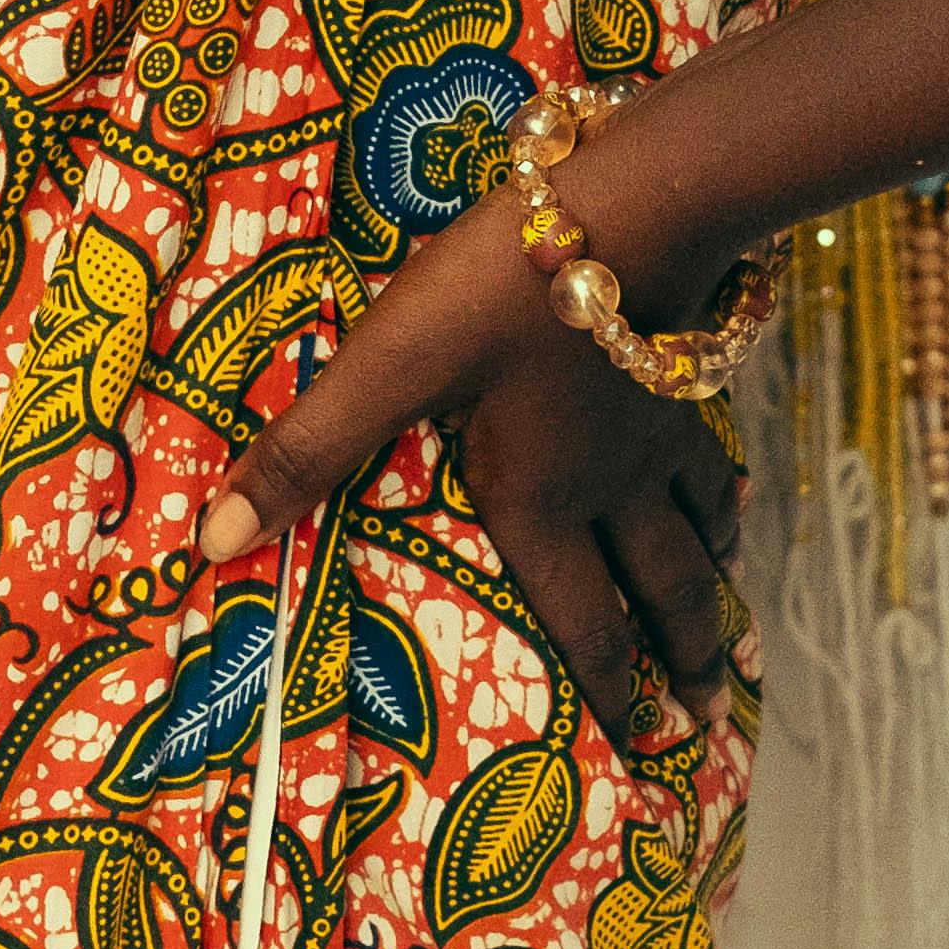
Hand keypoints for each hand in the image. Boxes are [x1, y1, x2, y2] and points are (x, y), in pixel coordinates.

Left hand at [201, 187, 743, 759]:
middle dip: (683, 660)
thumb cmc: (501, 290)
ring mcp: (657, 432)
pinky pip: (713, 460)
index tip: (644, 744)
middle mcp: (610, 487)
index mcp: (540, 503)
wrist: (633, 204)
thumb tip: (215, 547)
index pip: (582, 621)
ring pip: (699, 531)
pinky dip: (726, 500)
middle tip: (705, 718)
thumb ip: (309, 448)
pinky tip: (733, 501)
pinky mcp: (683, 374)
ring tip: (724, 633)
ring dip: (711, 589)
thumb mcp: (388, 364)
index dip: (613, 689)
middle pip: (663, 592)